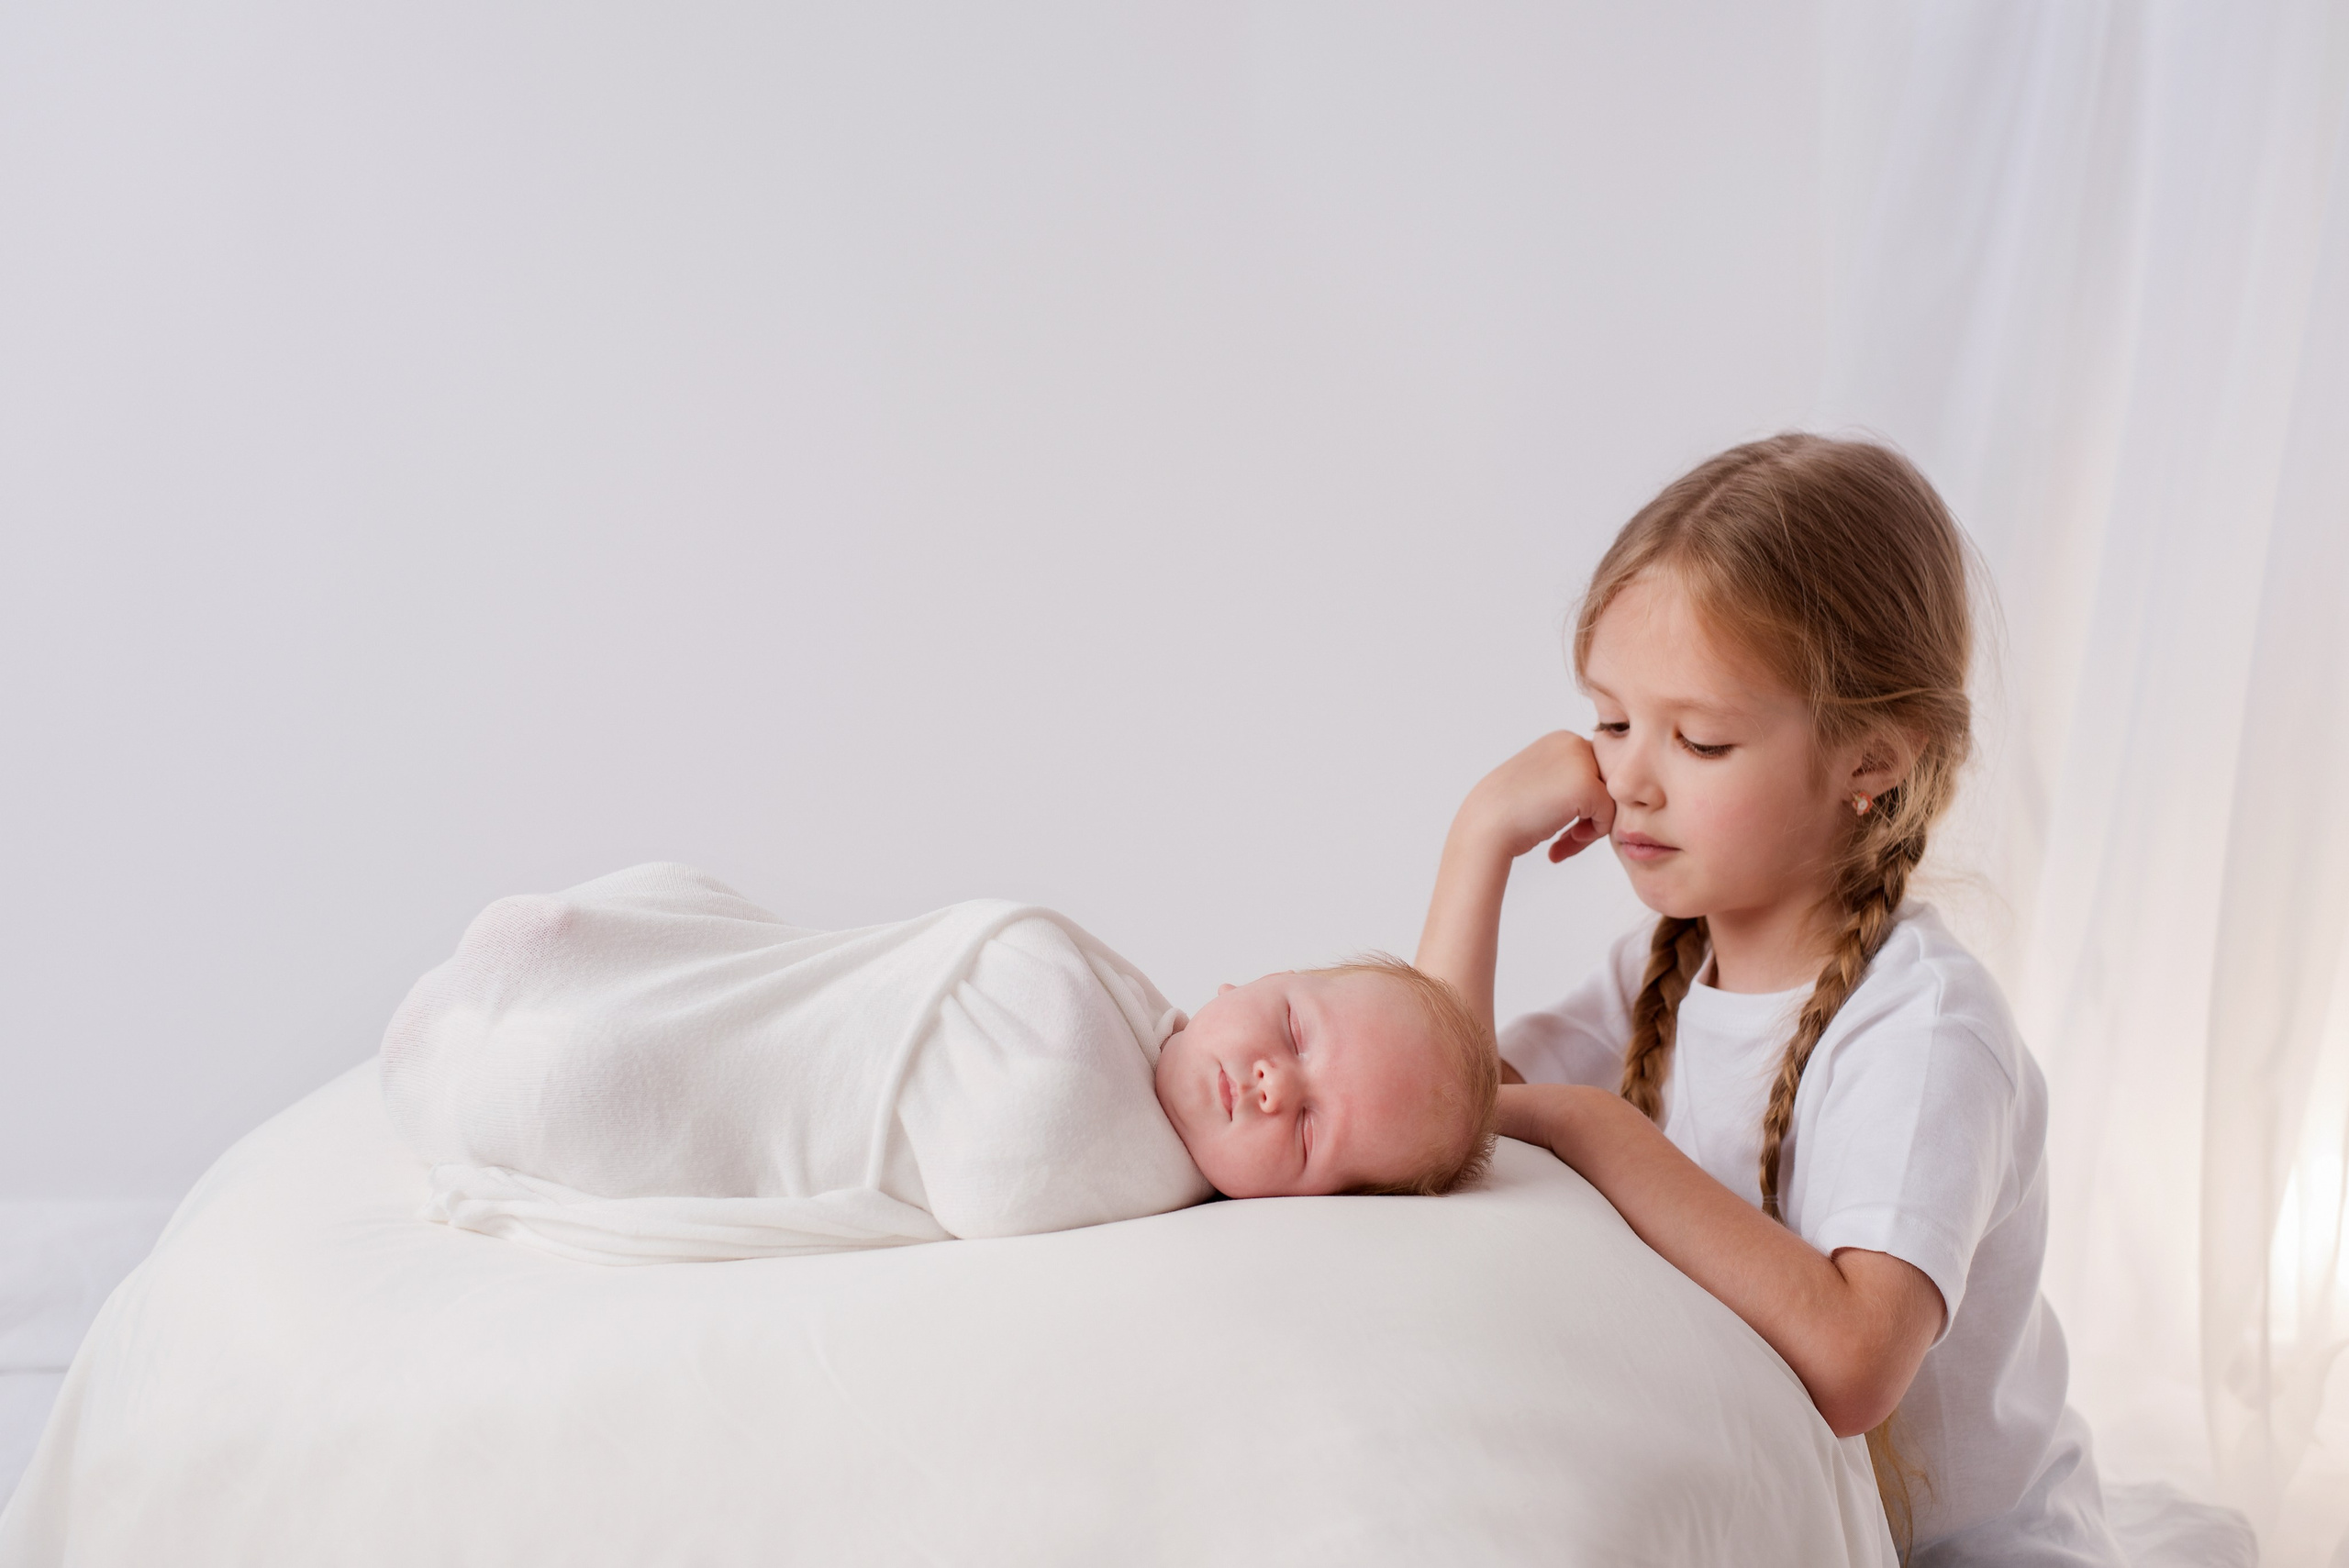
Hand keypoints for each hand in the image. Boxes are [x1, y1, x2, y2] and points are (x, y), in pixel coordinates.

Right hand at [1457, 730, 1614, 862]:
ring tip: (1566, 843)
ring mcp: (1581, 761)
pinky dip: (1592, 835)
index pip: (1594, 772)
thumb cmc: (1509, 813)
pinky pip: (1608, 815)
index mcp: (1561, 739)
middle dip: (1591, 815)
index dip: (1584, 804)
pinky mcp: (1587, 785)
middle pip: (1606, 784)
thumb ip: (1570, 780)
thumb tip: (1605, 794)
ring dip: (1592, 827)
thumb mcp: (1541, 782)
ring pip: (1610, 799)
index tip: (1565, 826)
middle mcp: (1573, 742)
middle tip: (1570, 839)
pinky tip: (1566, 841)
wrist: (1486, 825)